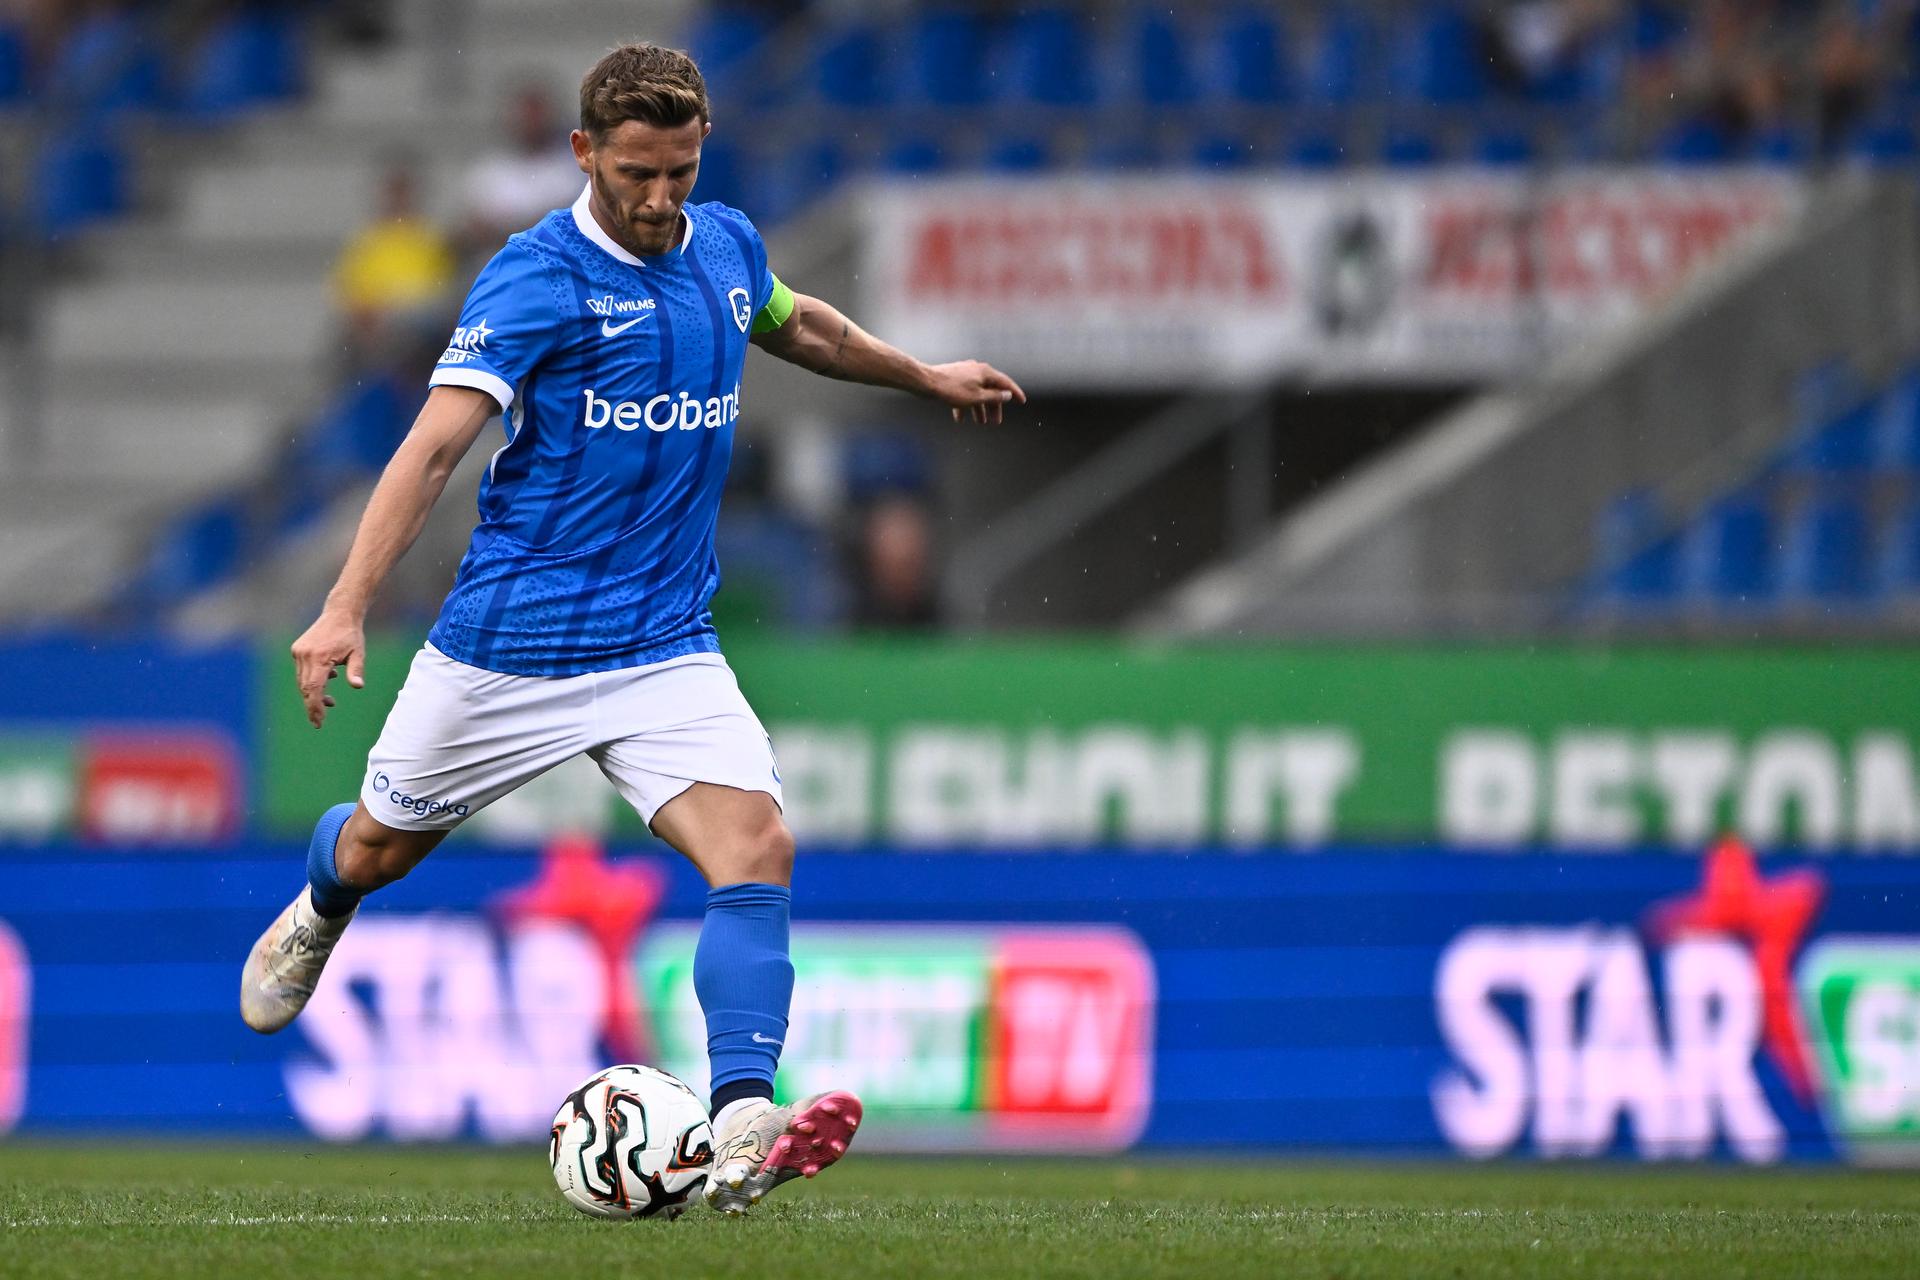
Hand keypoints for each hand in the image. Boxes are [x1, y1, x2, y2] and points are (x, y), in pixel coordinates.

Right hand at [291, 609, 366, 728]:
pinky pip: (302, 671)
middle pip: (305, 687)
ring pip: (302, 681)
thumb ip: (356, 670)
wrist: (340, 613)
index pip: (313, 688)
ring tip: (330, 701)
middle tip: (320, 720)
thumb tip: (358, 686)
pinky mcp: (297, 650)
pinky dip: (312, 680)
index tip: (318, 721)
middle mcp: (305, 655)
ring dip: (313, 693)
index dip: (314, 706)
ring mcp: (299, 652)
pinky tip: (329, 679)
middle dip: (312, 705)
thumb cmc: (351, 635)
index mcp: (320, 657)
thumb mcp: (358, 653)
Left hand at [926, 360, 1026, 423]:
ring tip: (980, 423)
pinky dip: (965, 405)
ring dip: (979, 409)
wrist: (926, 382)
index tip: (1022, 401)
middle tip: (996, 422)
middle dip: (993, 407)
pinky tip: (960, 419)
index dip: (1014, 393)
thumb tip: (1007, 395)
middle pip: (991, 390)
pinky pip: (964, 393)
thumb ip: (994, 397)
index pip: (1005, 383)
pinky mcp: (954, 379)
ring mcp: (965, 374)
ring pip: (977, 393)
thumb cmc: (952, 389)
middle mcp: (977, 370)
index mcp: (985, 372)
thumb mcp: (977, 397)